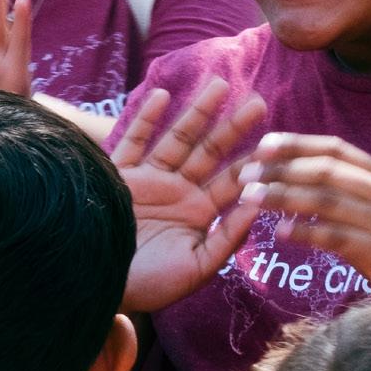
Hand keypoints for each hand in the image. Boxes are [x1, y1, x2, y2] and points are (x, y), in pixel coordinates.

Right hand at [115, 81, 268, 312]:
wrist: (95, 283)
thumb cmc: (146, 285)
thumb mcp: (195, 268)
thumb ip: (226, 239)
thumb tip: (256, 207)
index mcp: (198, 214)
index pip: (232, 183)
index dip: (253, 162)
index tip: (276, 142)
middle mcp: (177, 191)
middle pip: (211, 152)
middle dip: (234, 127)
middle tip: (259, 101)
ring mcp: (149, 179)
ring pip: (178, 138)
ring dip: (198, 112)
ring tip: (220, 84)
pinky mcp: (119, 174)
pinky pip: (134, 140)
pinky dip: (146, 119)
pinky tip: (163, 95)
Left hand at [239, 134, 370, 299]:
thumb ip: (339, 193)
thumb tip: (288, 175)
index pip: (336, 149)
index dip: (298, 144)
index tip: (261, 145)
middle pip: (327, 170)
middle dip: (282, 169)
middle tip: (244, 174)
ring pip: (328, 200)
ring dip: (284, 197)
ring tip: (251, 198)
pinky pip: (337, 237)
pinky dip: (306, 232)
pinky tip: (278, 232)